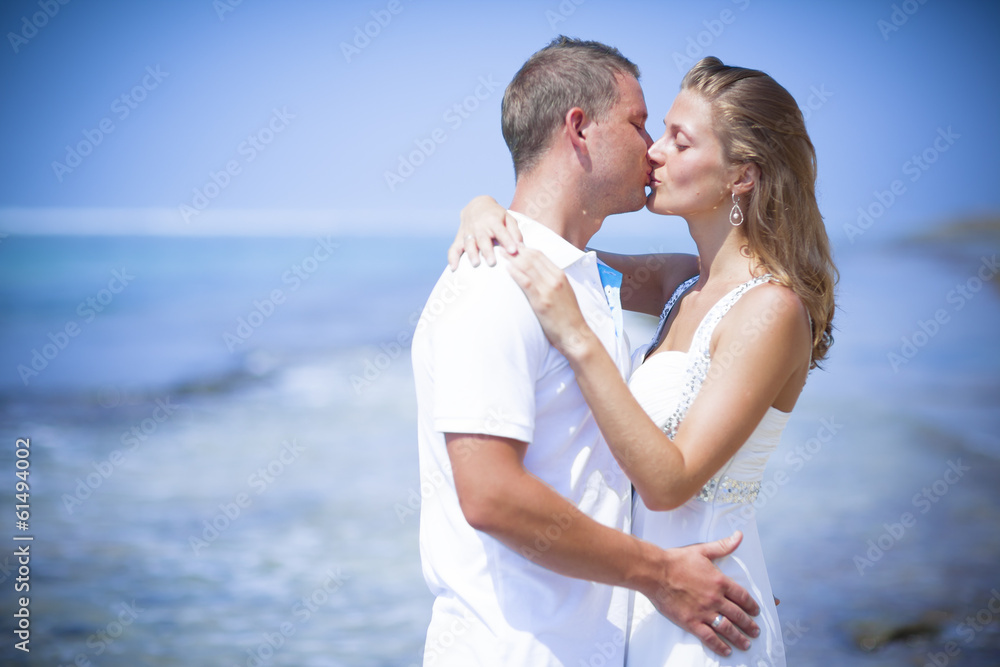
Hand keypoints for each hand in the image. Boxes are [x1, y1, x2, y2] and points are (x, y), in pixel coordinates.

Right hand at [448, 195, 522, 269]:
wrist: (477, 205)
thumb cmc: (496, 215)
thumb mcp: (508, 218)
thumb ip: (515, 232)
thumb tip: (520, 247)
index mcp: (493, 220)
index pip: (500, 231)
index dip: (506, 240)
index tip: (512, 250)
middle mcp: (479, 226)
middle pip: (483, 239)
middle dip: (487, 251)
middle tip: (492, 262)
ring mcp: (468, 232)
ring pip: (469, 243)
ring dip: (471, 254)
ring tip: (475, 264)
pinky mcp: (460, 237)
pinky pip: (454, 248)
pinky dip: (452, 257)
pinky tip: (453, 267)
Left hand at [503, 244, 592, 357]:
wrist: (575, 334)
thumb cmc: (568, 317)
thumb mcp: (564, 293)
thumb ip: (553, 282)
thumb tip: (540, 275)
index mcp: (560, 275)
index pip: (540, 255)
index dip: (525, 248)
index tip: (513, 244)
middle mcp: (555, 279)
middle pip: (532, 258)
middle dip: (516, 249)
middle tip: (502, 244)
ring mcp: (548, 289)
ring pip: (528, 267)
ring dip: (512, 258)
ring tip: (500, 252)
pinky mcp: (542, 301)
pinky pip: (526, 283)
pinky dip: (516, 273)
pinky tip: (507, 268)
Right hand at [649, 531, 760, 657]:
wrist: (655, 572)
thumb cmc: (676, 560)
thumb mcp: (702, 550)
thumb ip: (723, 546)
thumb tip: (739, 536)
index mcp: (719, 581)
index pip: (742, 596)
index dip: (752, 606)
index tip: (756, 612)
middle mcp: (715, 598)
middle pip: (738, 615)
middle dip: (749, 624)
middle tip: (755, 631)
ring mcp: (704, 612)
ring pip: (727, 628)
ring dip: (739, 637)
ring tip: (746, 644)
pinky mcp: (691, 622)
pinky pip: (709, 637)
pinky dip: (720, 645)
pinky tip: (726, 650)